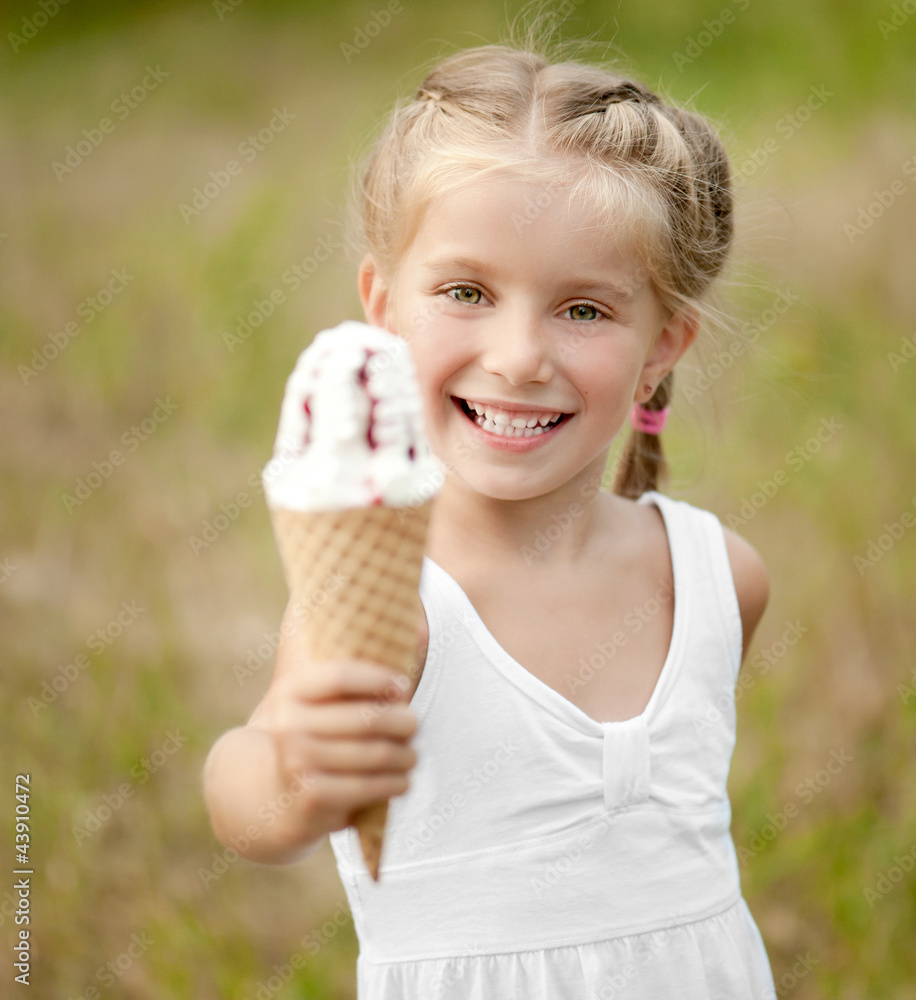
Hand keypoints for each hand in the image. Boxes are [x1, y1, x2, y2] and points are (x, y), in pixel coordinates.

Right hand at [254, 602, 418, 844]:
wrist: (273, 795)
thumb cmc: (314, 735)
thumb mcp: (321, 702)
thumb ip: (364, 669)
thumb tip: (422, 629)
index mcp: (291, 690)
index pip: (341, 675)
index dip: (378, 678)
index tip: (402, 686)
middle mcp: (289, 724)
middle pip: (367, 717)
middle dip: (402, 722)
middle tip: (413, 725)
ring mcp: (298, 761)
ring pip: (375, 753)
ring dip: (404, 755)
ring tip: (412, 755)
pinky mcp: (312, 795)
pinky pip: (370, 786)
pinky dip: (394, 783)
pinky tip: (402, 780)